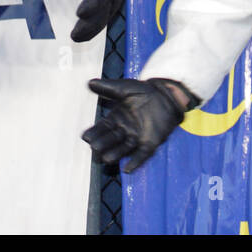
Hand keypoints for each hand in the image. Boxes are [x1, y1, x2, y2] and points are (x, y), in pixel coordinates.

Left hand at [59, 0, 145, 41]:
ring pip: (103, 20)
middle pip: (102, 12)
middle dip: (89, 26)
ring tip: (76, 38)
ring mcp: (113, 2)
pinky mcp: (110, 7)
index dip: (92, 4)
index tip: (80, 13)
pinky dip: (92, 30)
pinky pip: (102, 21)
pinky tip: (82, 37)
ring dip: (90, 31)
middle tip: (74, 35)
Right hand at [81, 78, 195, 172]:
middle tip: (94, 147)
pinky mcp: (150, 143)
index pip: (103, 127)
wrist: (165, 95)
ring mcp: (137, 137)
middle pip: (111, 139)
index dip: (95, 132)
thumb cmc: (144, 91)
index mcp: (117, 118)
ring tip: (106, 158)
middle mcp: (124, 130)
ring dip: (115, 154)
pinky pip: (142, 153)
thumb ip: (108, 88)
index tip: (85, 137)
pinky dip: (135, 161)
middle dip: (103, 143)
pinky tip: (128, 168)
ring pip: (124, 148)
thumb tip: (89, 83)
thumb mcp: (125, 88)